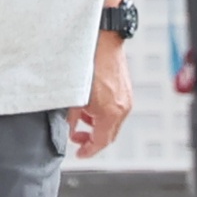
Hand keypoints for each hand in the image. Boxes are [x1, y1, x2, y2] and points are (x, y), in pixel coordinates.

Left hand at [71, 33, 135, 159]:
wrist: (102, 42)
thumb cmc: (84, 66)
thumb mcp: (72, 96)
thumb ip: (71, 117)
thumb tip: (70, 129)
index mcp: (110, 113)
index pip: (101, 141)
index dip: (89, 150)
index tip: (79, 154)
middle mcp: (122, 108)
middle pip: (109, 135)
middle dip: (93, 140)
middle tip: (77, 139)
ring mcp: (127, 100)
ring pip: (113, 123)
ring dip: (97, 127)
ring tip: (81, 121)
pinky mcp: (126, 91)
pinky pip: (116, 111)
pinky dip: (103, 115)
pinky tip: (91, 107)